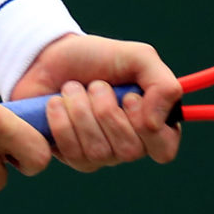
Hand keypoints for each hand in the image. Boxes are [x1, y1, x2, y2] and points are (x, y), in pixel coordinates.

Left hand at [10, 34, 181, 170]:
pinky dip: (62, 122)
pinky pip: (73, 153)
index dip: (147, 127)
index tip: (129, 97)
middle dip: (107, 110)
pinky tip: (56, 103)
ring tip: (73, 89)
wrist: (49, 56)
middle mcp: (130, 144)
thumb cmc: (98, 57)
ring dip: (82, 111)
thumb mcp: (138, 57)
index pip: (164, 149)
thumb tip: (157, 124)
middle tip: (96, 85)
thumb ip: (163, 84)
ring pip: (99, 152)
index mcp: (153, 122)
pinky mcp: (72, 157)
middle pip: (129, 151)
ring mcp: (101, 155)